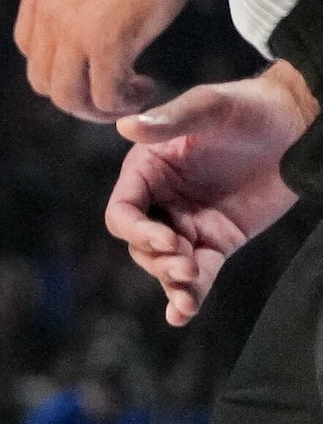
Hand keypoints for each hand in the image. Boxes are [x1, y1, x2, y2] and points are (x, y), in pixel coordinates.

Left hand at [17, 0, 208, 121]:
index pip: (30, 44)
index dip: (60, 62)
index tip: (94, 62)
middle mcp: (47, 8)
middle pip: (42, 77)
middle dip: (76, 92)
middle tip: (114, 89)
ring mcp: (73, 28)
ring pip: (66, 96)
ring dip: (97, 107)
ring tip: (130, 96)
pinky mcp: (108, 41)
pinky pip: (105, 94)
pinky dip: (124, 102)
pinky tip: (146, 89)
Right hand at [105, 72, 311, 323]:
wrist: (299, 125)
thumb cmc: (250, 108)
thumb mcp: (210, 108)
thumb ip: (171, 120)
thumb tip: (127, 125)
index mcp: (147, 170)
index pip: (123, 211)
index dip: (136, 231)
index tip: (168, 240)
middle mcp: (161, 200)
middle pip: (140, 244)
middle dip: (158, 261)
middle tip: (186, 265)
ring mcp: (189, 223)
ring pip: (166, 264)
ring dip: (173, 283)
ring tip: (189, 297)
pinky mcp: (218, 241)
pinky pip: (200, 273)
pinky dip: (191, 294)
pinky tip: (182, 315)